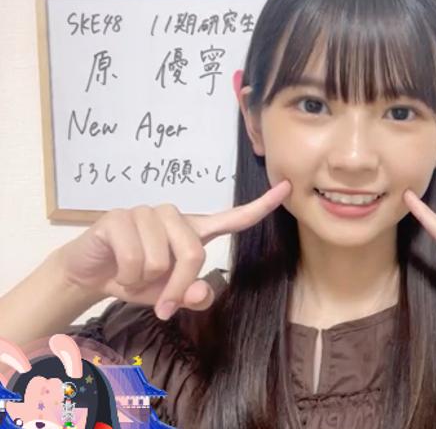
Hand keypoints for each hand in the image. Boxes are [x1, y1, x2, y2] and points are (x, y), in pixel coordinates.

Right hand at [57, 180, 291, 320]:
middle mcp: (174, 216)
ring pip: (160, 259)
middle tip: (161, 302)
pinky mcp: (119, 217)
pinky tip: (118, 271)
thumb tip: (205, 291)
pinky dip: (126, 277)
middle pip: (194, 253)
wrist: (91, 274)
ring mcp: (146, 212)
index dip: (261, 206)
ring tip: (133, 275)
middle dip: (177, 287)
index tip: (287, 188)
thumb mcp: (170, 296)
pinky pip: (134, 257)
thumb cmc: (138, 280)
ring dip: (144, 280)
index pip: (233, 218)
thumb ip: (193, 296)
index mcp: (194, 232)